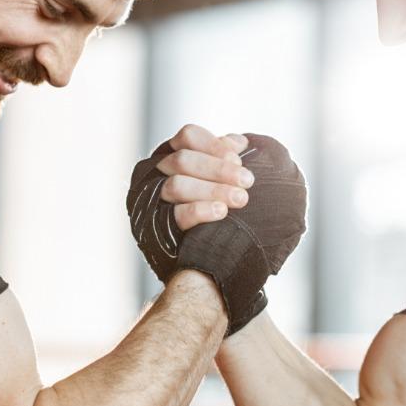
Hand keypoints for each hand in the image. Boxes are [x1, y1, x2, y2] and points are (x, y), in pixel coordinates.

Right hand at [127, 130, 305, 334]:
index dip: (213, 145)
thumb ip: (229, 162)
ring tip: (242, 200)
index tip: (240, 156)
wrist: (219, 268)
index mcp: (176, 158)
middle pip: (183, 160)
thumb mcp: (231, 186)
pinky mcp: (158, 232)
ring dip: (213, 189)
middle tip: (249, 182)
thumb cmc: (229, 220)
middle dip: (219, 169)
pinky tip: (222, 213)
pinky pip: (176, 215)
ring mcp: (156, 204)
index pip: (187, 137)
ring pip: (176, 185)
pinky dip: (200, 210)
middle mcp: (159, 177)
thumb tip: (239, 141)